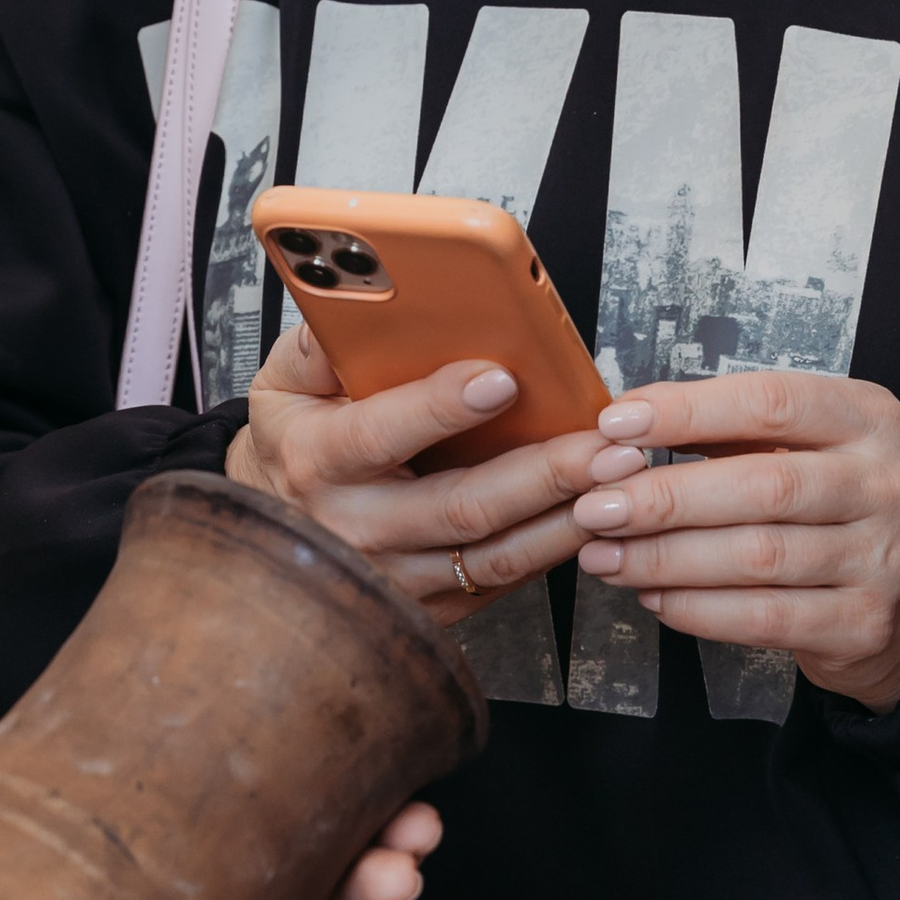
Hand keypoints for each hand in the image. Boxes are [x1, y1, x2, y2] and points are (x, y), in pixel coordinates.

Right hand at [226, 320, 614, 622]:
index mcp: (317, 461)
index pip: (380, 433)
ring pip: (494, 555)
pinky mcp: (431, 605)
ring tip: (622, 477)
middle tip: (606, 442)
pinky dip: (553, 547)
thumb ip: (319, 342)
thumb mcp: (285, 383)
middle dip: (544, 473)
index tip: (501, 377)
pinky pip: (502, 581)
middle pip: (462, 506)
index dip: (440, 406)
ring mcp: (396, 576)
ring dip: (567, 517)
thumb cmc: (296, 442)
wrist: (277, 528)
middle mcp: (356, 528)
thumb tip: (359, 294)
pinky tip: (595, 513)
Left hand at [570, 368, 899, 709]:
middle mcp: (886, 484)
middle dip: (665, 497)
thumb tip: (626, 427)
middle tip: (596, 508)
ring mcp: (883, 558)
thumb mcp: (804, 448)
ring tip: (607, 556)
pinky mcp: (864, 624)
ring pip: (757, 556)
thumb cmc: (834, 511)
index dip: (686, 411)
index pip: (771, 401)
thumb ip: (728, 432)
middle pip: (762, 484)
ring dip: (666, 558)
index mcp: (869, 419)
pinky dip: (697, 608)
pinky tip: (655, 597)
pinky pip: (764, 617)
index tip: (616, 423)